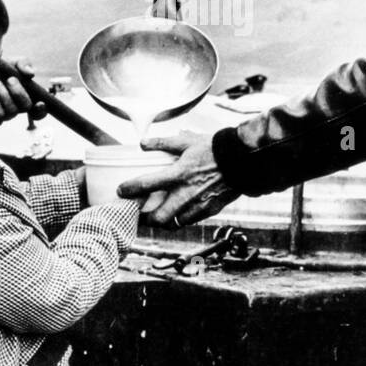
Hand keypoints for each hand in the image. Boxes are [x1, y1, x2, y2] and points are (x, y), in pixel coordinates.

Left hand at [0, 58, 43, 125]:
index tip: (40, 102)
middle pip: (25, 107)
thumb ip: (23, 64)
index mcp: (25, 96)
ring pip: (10, 112)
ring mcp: (4, 114)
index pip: (38, 111)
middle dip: (19, 92)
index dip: (41, 110)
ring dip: (4, 95)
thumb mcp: (12, 62)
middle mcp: (16, 108)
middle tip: (10, 79)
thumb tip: (30, 73)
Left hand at [117, 132, 238, 226]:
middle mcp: (186, 194)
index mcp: (178, 174)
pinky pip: (191, 221)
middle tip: (141, 215)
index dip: (130, 190)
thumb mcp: (187, 141)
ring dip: (165, 222)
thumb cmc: (215, 149)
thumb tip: (144, 143)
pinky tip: (181, 212)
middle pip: (159, 218)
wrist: (243, 160)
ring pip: (175, 224)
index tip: (121, 191)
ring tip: (160, 216)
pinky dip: (183, 219)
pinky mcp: (210, 210)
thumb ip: (164, 143)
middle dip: (146, 220)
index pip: (146, 185)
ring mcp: (199, 205)